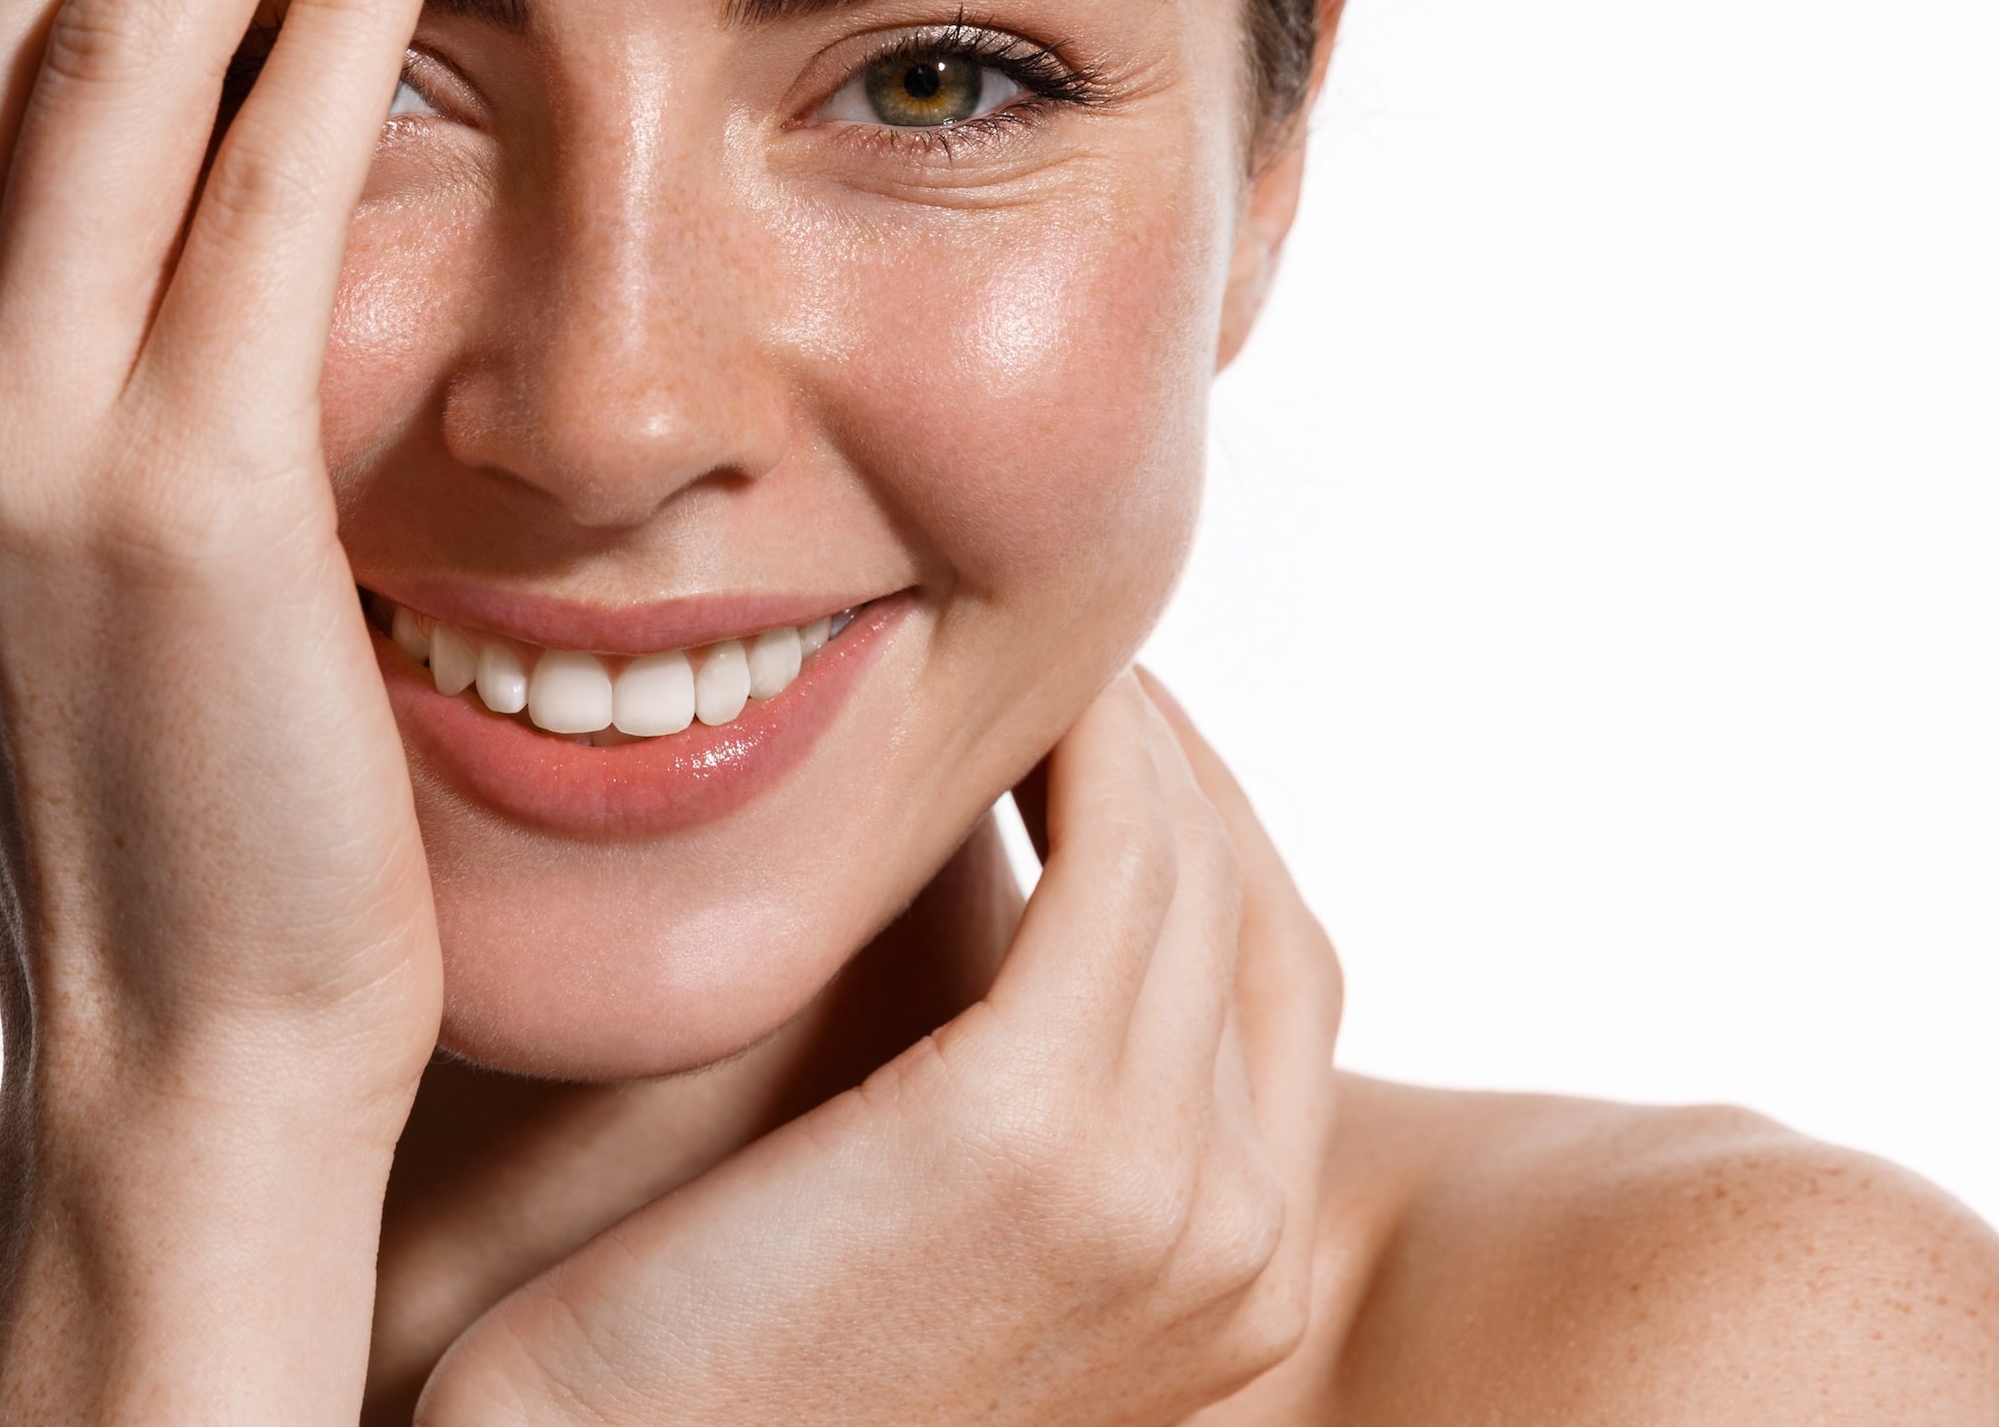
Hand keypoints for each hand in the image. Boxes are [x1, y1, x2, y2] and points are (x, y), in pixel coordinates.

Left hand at [419, 675, 1344, 1426]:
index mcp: (1246, 1289)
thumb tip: (1033, 893)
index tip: (1109, 722)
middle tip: (1060, 648)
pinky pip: (1117, 856)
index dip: (1209, 826)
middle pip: (1257, 912)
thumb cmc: (714, 1357)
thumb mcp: (929, 1226)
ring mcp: (1168, 1199)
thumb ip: (1019, 1099)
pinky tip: (994, 694)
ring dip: (1118, 723)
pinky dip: (1082, 743)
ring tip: (1013, 644)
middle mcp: (1248, 1256)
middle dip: (1170, 758)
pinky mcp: (1040, 1129)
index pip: (1285, 983)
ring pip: (1188, 862)